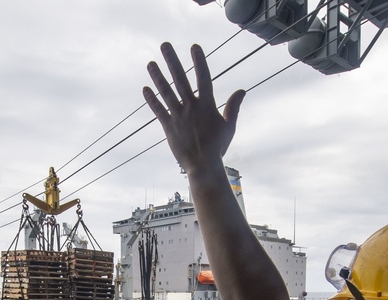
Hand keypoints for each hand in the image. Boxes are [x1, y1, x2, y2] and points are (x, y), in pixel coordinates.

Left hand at [142, 43, 245, 175]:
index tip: (194, 47)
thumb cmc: (217, 147)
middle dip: (172, 61)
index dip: (199, 61)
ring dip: (158, 76)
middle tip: (165, 45)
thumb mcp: (229, 126)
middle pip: (180, 79)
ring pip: (166, 92)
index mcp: (207, 106)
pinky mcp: (168, 127)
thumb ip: (233, 107)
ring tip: (151, 63)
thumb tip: (242, 90)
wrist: (203, 166)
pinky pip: (158, 110)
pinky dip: (151, 100)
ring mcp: (178, 117)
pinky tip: (145, 88)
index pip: (203, 78)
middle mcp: (191, 108)